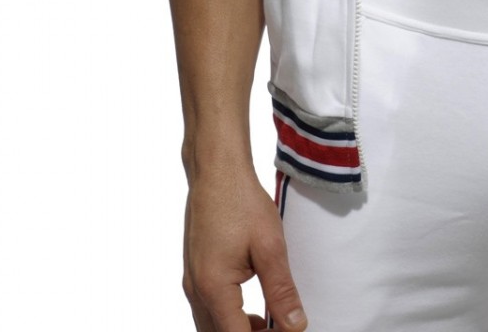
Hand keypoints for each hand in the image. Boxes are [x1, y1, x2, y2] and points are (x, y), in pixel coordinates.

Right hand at [182, 167, 307, 330]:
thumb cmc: (242, 202)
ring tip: (270, 324)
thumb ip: (281, 290)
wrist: (216, 171)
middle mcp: (196, 291)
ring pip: (211, 327)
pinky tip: (253, 310)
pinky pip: (207, 310)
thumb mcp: (270, 246)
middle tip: (281, 329)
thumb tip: (296, 327)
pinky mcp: (194, 272)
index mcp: (213, 288)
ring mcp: (191, 282)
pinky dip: (229, 319)